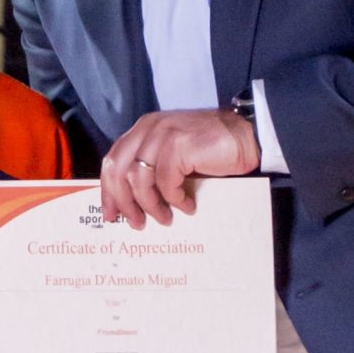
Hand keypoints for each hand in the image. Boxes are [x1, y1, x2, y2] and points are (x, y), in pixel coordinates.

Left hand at [101, 107, 258, 227]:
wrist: (245, 136)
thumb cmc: (210, 149)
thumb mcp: (173, 155)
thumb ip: (152, 167)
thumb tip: (132, 201)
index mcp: (143, 129)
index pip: (112, 161)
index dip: (108, 191)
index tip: (111, 214)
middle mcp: (149, 129)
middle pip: (119, 171)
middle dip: (124, 202)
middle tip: (135, 223)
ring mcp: (163, 135)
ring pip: (140, 179)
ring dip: (151, 205)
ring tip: (165, 218)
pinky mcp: (179, 145)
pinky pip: (166, 181)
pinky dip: (175, 199)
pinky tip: (187, 205)